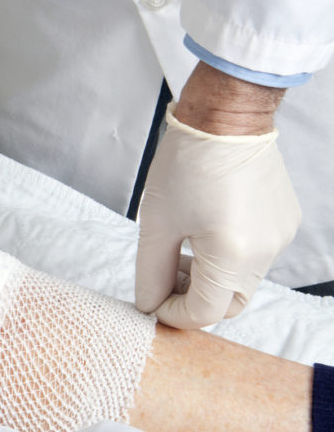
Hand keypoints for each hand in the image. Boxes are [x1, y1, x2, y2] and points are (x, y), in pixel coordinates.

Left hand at [135, 66, 299, 328]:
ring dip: (210, 278)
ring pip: (242, 281)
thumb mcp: (157, 223)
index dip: (172, 314)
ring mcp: (279, 237)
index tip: (150, 299)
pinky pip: (256, 256)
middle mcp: (265, 252)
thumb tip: (148, 305)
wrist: (226, 117)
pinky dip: (228, 257)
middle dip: (194, 300)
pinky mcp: (284, 221)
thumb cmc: (186, 163)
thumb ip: (151, 272)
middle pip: (229, 304)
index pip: (204, 312)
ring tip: (180, 250)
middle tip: (164, 277)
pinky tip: (203, 231)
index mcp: (233, 255)